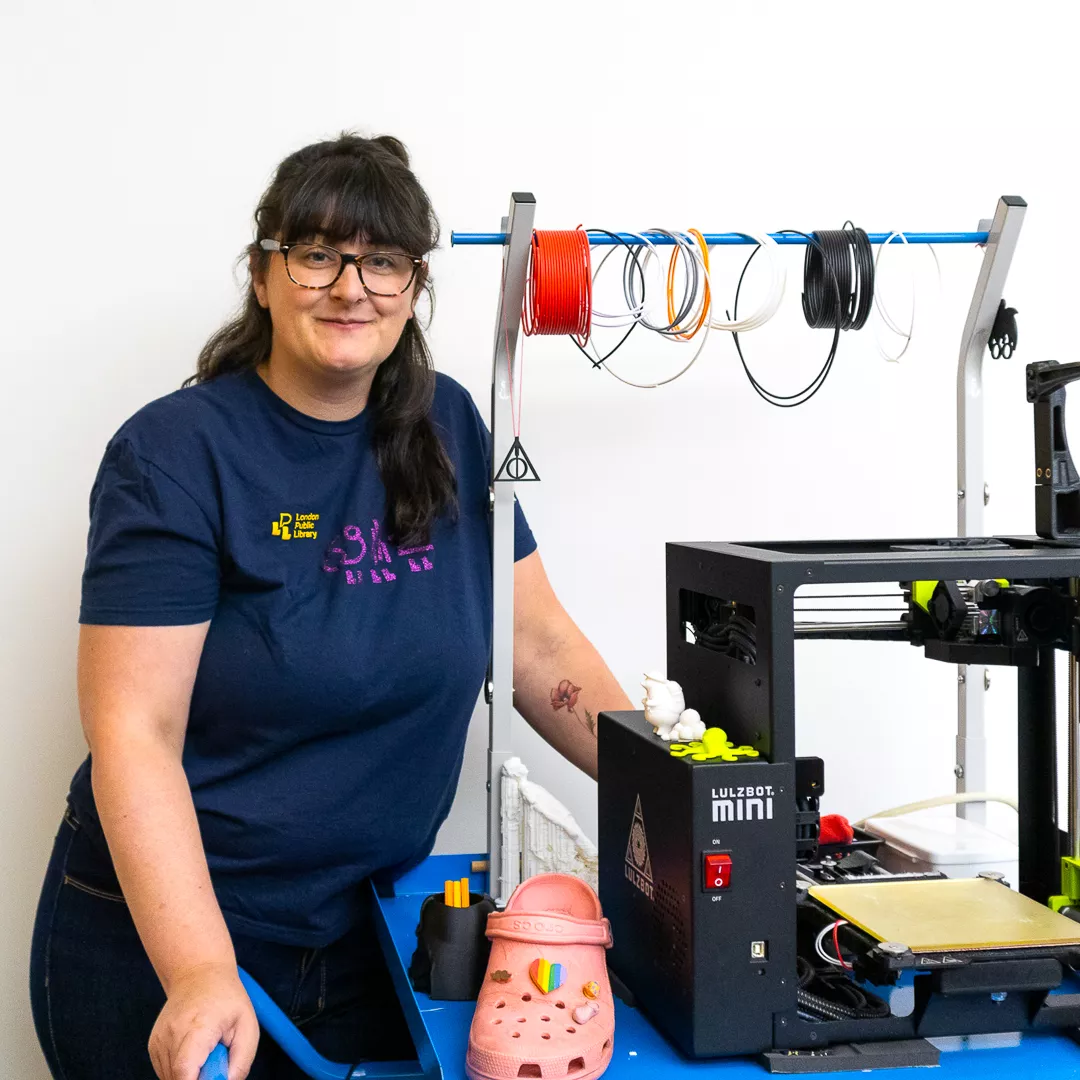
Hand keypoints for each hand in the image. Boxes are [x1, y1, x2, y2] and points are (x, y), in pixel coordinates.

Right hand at [148, 962, 258, 1079]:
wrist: (199, 973)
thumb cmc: (228, 1000)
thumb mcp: (248, 1027)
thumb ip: (240, 1063)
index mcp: (197, 1028)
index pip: (185, 1070)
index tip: (210, 1078)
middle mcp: (171, 1035)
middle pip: (178, 1078)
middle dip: (199, 1078)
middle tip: (215, 1060)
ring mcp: (158, 1041)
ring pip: (171, 1078)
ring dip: (190, 1075)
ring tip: (206, 1051)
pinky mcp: (153, 1046)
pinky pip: (166, 1072)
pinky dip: (181, 1071)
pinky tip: (194, 1052)